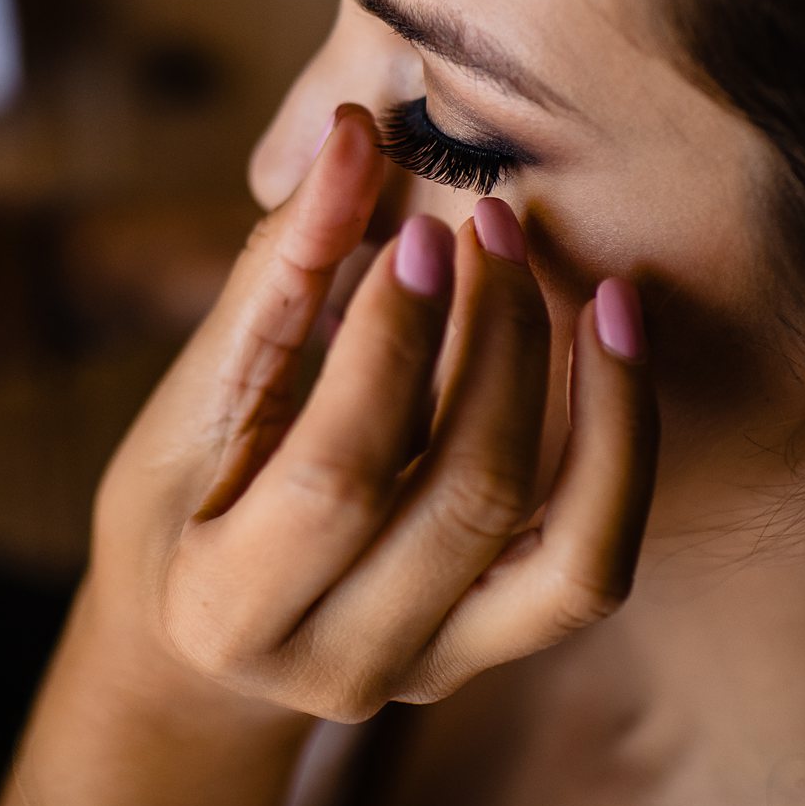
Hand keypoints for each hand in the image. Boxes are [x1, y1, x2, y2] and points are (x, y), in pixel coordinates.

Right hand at [88, 103, 657, 722]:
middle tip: (498, 226)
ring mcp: (432, 671)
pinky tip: (618, 350)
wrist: (199, 654)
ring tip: (601, 290)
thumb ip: (275, 273)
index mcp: (230, 604)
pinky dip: (626, 453)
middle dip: (501, 346)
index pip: (340, 472)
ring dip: (600, 406)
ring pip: (567, 555)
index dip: (393, 342)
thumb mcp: (194, 397)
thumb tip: (354, 134)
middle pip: (466, 501)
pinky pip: (595, 564)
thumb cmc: (178, 502)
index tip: (423, 229)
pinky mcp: (495, 654)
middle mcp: (340, 664)